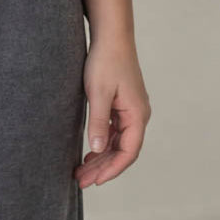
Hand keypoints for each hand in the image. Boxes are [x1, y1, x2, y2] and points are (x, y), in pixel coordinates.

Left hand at [75, 35, 150, 188]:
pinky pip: (114, 132)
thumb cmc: (105, 62)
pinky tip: (89, 153)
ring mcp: (131, 111)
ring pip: (117, 143)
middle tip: (81, 181)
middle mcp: (138, 116)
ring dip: (101, 158)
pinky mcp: (122, 106)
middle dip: (103, 168)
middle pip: (122, 150)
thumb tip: (97, 149)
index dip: (112, 169)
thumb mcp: (98, 94)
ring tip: (81, 172)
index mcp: (137, 115)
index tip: (96, 181)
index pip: (128, 152)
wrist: (111, 37)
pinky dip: (102, 144)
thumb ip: (98, 123)